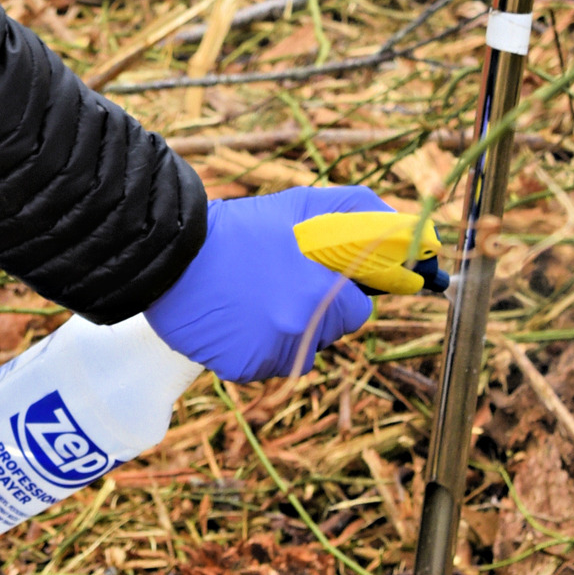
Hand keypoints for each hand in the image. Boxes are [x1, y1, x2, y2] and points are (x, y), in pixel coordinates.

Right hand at [142, 184, 382, 383]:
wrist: (167, 250)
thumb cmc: (238, 228)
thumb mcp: (301, 207)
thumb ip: (357, 213)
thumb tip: (406, 229)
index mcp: (322, 291)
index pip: (358, 310)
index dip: (340, 292)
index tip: (319, 279)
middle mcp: (300, 328)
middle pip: (329, 333)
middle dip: (313, 312)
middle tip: (277, 284)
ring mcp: (268, 352)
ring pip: (297, 354)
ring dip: (283, 333)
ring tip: (250, 300)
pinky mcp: (241, 367)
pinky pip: (263, 365)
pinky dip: (252, 348)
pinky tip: (233, 319)